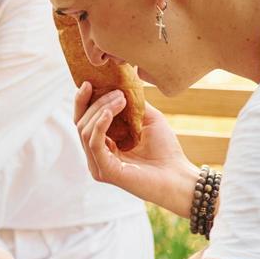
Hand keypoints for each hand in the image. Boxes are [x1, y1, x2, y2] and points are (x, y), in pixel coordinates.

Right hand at [75, 83, 197, 215]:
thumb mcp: (147, 119)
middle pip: (81, 123)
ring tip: (120, 99)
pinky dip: (100, 124)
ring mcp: (98, 165)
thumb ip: (131, 104)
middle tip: (116, 92)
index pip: (84, 121)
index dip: (83, 101)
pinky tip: (110, 112)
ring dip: (100, 109)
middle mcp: (97, 156)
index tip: (89, 83)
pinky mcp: (105, 171)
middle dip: (96, 102)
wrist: (178, 175)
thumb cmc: (166, 150)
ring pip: (85, 130)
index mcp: (104, 145)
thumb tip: (119, 83)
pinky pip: (94, 143)